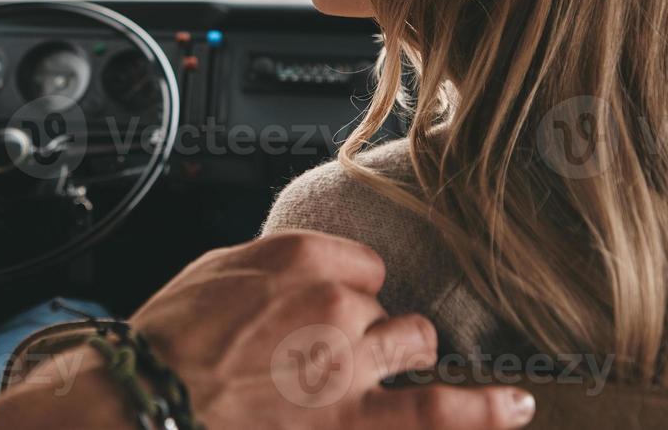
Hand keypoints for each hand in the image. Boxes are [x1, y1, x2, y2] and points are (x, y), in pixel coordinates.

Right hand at [0, 231, 534, 429]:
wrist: (149, 400)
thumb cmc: (170, 340)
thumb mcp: (216, 270)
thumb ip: (275, 263)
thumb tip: (307, 269)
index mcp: (301, 254)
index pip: (362, 263)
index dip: (347, 288)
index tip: (325, 306)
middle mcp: (336, 300)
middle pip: (385, 303)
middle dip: (369, 325)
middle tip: (329, 350)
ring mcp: (351, 362)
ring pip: (415, 340)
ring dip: (404, 352)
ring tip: (389, 369)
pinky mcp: (353, 419)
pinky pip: (438, 411)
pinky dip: (485, 408)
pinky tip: (518, 404)